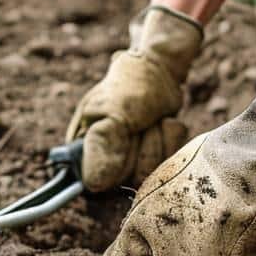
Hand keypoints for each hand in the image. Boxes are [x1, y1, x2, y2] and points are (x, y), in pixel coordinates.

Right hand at [67, 5, 202, 191]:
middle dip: (141, 145)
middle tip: (137, 121)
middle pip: (131, 178)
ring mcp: (132, 165)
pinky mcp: (156, 161)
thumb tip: (94, 185)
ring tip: (150, 120)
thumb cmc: (127, 88)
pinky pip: (172, 162)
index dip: (117, 160)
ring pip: (154, 173)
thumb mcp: (111, 112)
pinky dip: (172, 137)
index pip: (99, 182)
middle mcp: (106, 165)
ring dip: (158, 139)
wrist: (156, 71)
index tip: (122, 131)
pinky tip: (163, 122)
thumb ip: (102, 146)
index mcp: (83, 153)